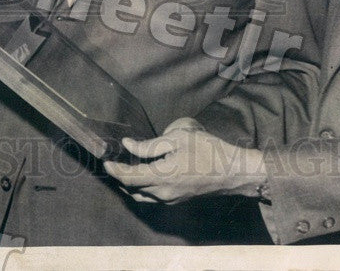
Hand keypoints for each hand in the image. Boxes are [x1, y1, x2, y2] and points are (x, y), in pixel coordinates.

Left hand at [104, 117, 267, 203]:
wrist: (233, 172)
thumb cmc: (209, 151)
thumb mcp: (178, 139)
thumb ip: (150, 145)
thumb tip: (128, 146)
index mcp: (162, 177)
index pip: (129, 178)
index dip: (114, 170)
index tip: (105, 161)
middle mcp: (163, 194)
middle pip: (132, 189)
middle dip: (120, 177)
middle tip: (114, 161)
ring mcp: (171, 200)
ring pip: (141, 196)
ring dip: (130, 184)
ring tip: (126, 167)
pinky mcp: (178, 200)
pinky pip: (153, 197)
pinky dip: (143, 187)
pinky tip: (145, 174)